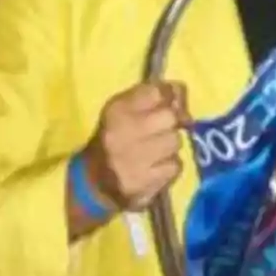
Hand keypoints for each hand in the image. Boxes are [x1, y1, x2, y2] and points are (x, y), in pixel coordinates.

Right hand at [81, 81, 190, 211]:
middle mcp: (120, 133)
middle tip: (161, 131)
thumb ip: (154, 95)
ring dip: (170, 147)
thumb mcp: (126, 108)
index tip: (168, 104)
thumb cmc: (116, 136)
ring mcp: (131, 161)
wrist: (94, 180)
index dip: (170, 97)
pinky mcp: (142, 183)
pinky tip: (154, 169)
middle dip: (171, 124)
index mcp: (116, 110)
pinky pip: (175, 166)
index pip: (157, 91)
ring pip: (175, 142)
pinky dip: (169, 167)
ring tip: (154, 152)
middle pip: (170, 117)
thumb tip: (181, 93)